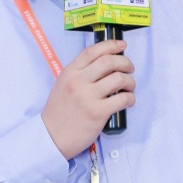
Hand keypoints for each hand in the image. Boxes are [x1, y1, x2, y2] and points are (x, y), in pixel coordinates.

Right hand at [41, 39, 134, 159]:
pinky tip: (128, 100)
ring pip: (119, 79)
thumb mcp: (63, 84)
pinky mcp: (98, 112)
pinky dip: (130, 98)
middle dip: (125, 62)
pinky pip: (122, 99)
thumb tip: (105, 63)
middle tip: (130, 68)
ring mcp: (88, 97)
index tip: (122, 45)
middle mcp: (79, 81)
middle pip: (109, 61)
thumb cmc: (59, 111)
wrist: (51, 136)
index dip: (111, 45)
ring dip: (130, 81)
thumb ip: (80, 72)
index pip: (93, 51)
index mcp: (70, 72)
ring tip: (129, 87)